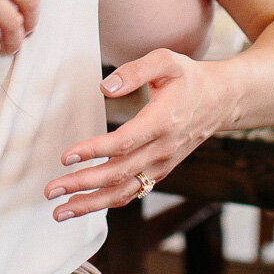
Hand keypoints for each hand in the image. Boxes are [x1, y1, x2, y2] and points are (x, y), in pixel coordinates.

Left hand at [43, 50, 237, 218]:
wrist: (222, 101)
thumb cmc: (190, 78)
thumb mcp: (166, 61)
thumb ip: (135, 71)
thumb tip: (104, 88)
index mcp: (162, 121)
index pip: (124, 143)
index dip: (94, 152)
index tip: (67, 157)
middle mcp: (162, 149)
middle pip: (118, 174)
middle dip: (82, 185)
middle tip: (50, 190)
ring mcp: (162, 164)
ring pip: (124, 191)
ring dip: (90, 204)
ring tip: (59, 211)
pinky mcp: (160, 171)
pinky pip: (133, 192)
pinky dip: (107, 202)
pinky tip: (84, 205)